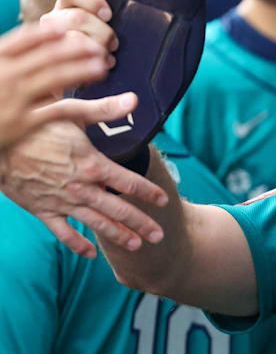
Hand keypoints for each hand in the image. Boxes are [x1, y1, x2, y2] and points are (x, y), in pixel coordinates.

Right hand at [0, 23, 109, 151]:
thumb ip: (10, 57)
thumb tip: (39, 37)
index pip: (24, 38)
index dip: (49, 32)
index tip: (68, 29)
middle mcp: (6, 76)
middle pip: (48, 56)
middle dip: (76, 49)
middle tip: (98, 46)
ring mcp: (14, 99)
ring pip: (55, 78)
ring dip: (82, 69)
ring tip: (102, 65)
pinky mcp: (24, 124)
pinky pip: (58, 110)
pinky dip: (79, 103)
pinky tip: (94, 99)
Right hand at [0, 93, 167, 258]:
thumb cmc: (34, 124)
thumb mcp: (71, 112)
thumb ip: (105, 110)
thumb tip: (135, 100)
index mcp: (92, 165)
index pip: (129, 182)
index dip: (149, 192)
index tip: (164, 200)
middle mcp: (81, 188)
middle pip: (119, 210)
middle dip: (141, 223)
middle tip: (160, 236)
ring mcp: (62, 202)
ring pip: (96, 224)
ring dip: (118, 236)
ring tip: (137, 246)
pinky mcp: (42, 210)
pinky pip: (63, 232)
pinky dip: (77, 244)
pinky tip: (90, 254)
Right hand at [40, 0, 117, 60]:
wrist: (88, 64)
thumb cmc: (102, 34)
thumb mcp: (105, 14)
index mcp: (66, 2)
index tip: (108, 14)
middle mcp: (52, 18)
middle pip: (78, 17)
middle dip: (103, 32)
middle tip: (114, 42)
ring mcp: (50, 40)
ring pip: (77, 40)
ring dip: (101, 49)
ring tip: (109, 55)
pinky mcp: (54, 61)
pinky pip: (76, 62)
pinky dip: (97, 64)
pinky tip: (105, 64)